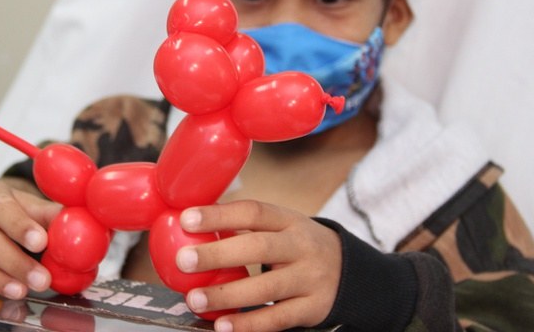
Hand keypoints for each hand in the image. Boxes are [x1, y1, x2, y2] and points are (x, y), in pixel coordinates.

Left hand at [176, 200, 341, 331]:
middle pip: (259, 248)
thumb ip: (244, 227)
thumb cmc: (298, 246)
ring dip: (226, 295)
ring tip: (194, 299)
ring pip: (266, 288)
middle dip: (218, 255)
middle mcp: (301, 247)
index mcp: (289, 220)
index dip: (220, 215)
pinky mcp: (312, 309)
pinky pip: (277, 319)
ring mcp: (309, 279)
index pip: (253, 212)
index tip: (187, 218)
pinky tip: (223, 326)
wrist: (349, 271)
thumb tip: (189, 225)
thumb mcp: (282, 227)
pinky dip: (249, 324)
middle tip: (185, 260)